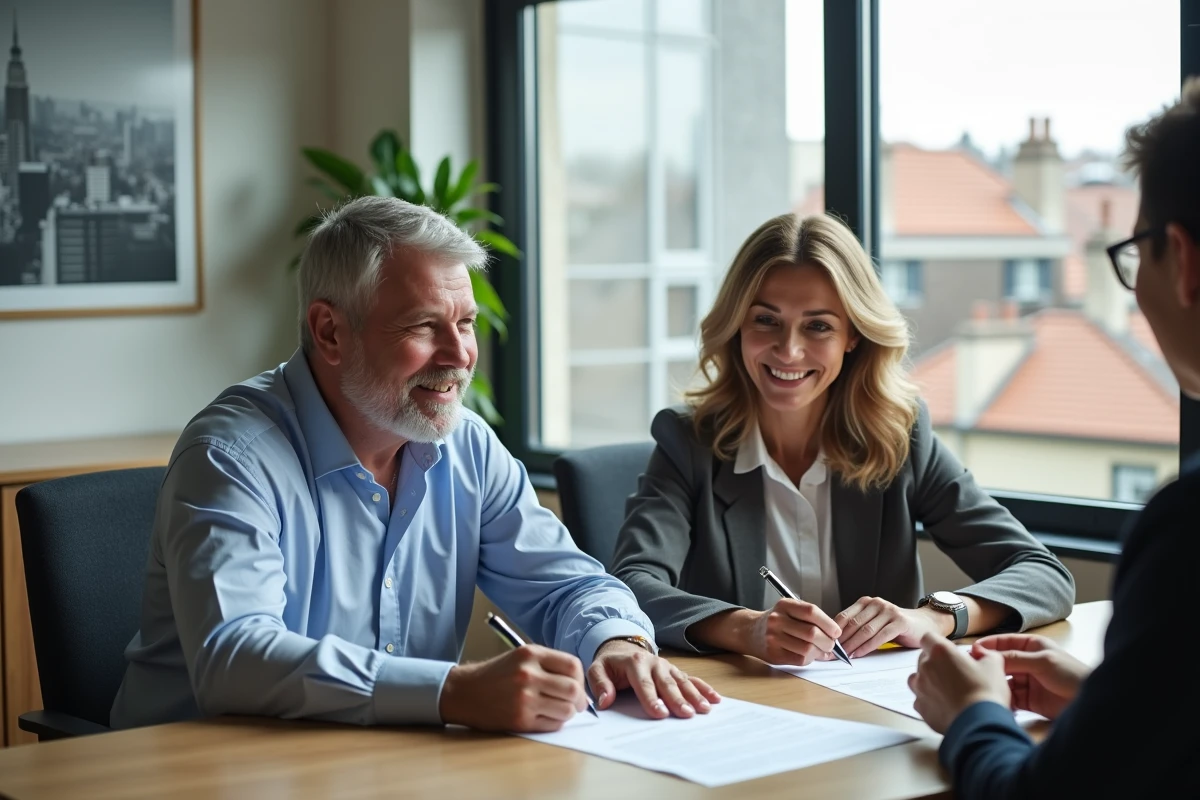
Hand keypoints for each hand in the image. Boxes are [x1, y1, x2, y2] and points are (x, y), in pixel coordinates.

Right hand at [438, 645, 588, 731]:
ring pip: (566, 709)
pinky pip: (553, 724)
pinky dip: (556, 723)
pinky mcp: (520, 720)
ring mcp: (524, 699)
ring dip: (568, 712)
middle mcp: (528, 675)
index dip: (580, 678)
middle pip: (573, 689)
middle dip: (580, 699)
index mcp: (530, 654)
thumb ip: (548, 664)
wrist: (464, 692)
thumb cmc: (495, 675)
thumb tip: (578, 682)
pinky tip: (546, 717)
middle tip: (577, 704)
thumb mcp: (520, 657)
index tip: (578, 685)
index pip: (572, 665)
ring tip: (559, 710)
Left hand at [588, 640, 720, 718]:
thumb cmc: (609, 664)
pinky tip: (715, 698)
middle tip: (687, 715)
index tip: (660, 714)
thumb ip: (600, 685)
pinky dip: (703, 688)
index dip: (652, 699)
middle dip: (677, 699)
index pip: (644, 684)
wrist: (621, 648)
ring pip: (682, 682)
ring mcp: (666, 666)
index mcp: (634, 663)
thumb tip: (605, 702)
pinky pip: (691, 679)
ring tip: (704, 709)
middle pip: (667, 684)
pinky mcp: (674, 671)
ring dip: (694, 695)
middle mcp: (654, 663)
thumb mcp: (597, 670)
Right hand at [746, 598, 842, 665]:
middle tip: (831, 644)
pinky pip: (800, 660)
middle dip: (828, 642)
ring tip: (820, 650)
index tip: (836, 631)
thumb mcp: (790, 610)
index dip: (828, 623)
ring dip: (820, 652)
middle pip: (812, 633)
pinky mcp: (774, 654)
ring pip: (808, 649)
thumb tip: (834, 636)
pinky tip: (809, 655)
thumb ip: (810, 618)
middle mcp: (777, 620)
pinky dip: (810, 659)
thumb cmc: (776, 621)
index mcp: (784, 605)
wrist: (750, 631)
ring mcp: (774, 638)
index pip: (811, 612)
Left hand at [835, 596, 946, 656]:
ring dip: (852, 645)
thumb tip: (834, 641)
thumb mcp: (874, 622)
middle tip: (831, 653)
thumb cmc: (896, 626)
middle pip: (853, 623)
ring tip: (843, 656)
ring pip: (865, 630)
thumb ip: (858, 626)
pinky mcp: (900, 622)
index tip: (824, 644)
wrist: (924, 624)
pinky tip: (859, 654)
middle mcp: (876, 603)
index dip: (833, 631)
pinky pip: (880, 635)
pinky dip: (867, 646)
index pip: (844, 616)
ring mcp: (888, 611)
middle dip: (841, 640)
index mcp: (866, 602)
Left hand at [909, 633, 1010, 732]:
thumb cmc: (986, 692)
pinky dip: (929, 700)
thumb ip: (986, 654)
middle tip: (955, 673)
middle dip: (937, 662)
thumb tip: (982, 654)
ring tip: (947, 689)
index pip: (928, 638)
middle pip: (924, 658)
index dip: (938, 643)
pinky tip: (945, 705)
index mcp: (940, 652)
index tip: (948, 651)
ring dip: (929, 680)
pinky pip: (920, 699)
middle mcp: (925, 667)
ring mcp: (920, 688)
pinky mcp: (920, 708)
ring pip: (918, 678)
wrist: (979, 725)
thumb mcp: (994, 665)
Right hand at [972, 634, 1090, 720]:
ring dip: (995, 684)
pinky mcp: (1028, 700)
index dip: (989, 645)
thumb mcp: (1042, 661)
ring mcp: (1027, 681)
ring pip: (1004, 681)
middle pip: (1002, 662)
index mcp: (1032, 647)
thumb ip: (1015, 658)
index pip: (1005, 642)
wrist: (1089, 702)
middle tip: (973, 671)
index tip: (973, 650)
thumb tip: (988, 654)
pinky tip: (995, 701)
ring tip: (983, 688)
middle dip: (989, 666)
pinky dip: (1003, 699)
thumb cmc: (1071, 674)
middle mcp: (1027, 662)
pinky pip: (1010, 698)